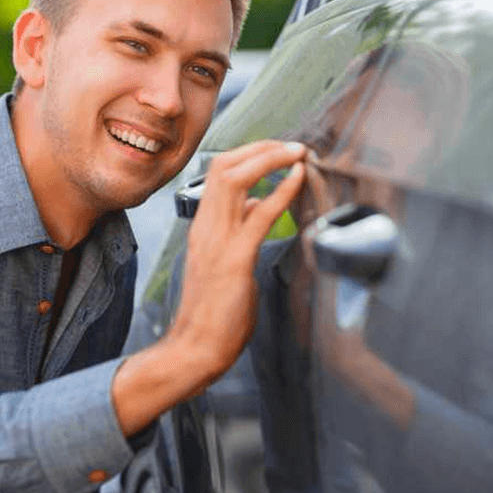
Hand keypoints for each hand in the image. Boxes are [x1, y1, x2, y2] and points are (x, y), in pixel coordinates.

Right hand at [113, 140, 305, 436]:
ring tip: (297, 153)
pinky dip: (281, 191)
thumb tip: (257, 204)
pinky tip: (298, 178)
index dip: (250, 154)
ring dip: (270, 159)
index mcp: (202, 226)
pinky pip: (258, 215)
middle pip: (224, 165)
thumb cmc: (213, 310)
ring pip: (236, 179)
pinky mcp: (234, 260)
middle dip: (261, 147)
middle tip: (291, 145)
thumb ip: (238, 230)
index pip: (218, 172)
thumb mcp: (225, 259)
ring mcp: (217, 241)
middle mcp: (205, 226)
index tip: (276, 149)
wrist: (194, 347)